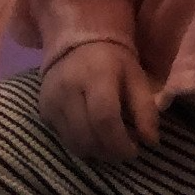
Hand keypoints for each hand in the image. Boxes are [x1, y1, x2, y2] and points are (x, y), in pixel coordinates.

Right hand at [39, 41, 161, 162]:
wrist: (76, 43)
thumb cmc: (113, 60)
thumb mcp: (136, 77)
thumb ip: (145, 109)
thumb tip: (151, 142)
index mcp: (96, 75)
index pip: (104, 118)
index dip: (120, 142)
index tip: (134, 151)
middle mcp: (69, 90)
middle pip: (88, 136)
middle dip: (109, 152)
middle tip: (123, 152)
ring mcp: (52, 102)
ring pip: (74, 143)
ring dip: (95, 152)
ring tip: (110, 146)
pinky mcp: (43, 112)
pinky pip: (63, 139)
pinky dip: (81, 145)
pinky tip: (94, 138)